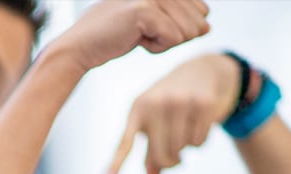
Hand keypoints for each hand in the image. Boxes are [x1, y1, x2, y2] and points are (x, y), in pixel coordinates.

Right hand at [52, 0, 209, 79]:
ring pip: (186, 31)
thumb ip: (181, 23)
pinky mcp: (146, 9)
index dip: (182, 29)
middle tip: (145, 34)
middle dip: (173, 37)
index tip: (153, 30)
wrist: (81, 48)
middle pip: (196, 21)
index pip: (200, 8)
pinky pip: (172, 39)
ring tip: (139, 35)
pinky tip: (136, 40)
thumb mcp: (152, 26)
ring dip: (163, 43)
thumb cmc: (114, 37)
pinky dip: (156, 48)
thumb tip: (208, 27)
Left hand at [104, 51, 238, 173]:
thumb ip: (151, 155)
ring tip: (187, 131)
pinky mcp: (202, 103)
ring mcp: (180, 101)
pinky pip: (199, 142)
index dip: (115, 164)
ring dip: (186, 149)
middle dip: (170, 162)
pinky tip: (200, 123)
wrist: (202, 71)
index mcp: (138, 108)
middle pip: (161, 156)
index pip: (125, 143)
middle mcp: (156, 103)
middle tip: (176, 159)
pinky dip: (200, 141)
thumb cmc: (171, 104)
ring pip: (181, 149)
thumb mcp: (155, 124)